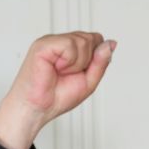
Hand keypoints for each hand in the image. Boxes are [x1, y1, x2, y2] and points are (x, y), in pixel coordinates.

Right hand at [0, 31, 115, 148]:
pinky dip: (68, 62)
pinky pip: (69, 45)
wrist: (37, 109)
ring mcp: (51, 41)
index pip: (97, 40)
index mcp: (71, 49)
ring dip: (77, 64)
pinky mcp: (43, 44)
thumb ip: (101, 62)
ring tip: (61, 72)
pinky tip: (56, 68)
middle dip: (87, 62)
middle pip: (92, 38)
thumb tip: (111, 43)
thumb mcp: (89, 80)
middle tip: (68, 74)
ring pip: (82, 41)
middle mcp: (61, 42)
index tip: (80, 72)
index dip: (95, 58)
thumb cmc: (57, 97)